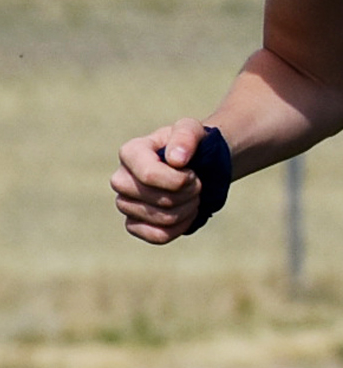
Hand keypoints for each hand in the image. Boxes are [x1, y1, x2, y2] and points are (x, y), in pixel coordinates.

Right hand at [111, 117, 209, 243]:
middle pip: (156, 199)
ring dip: (186, 210)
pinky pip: (155, 236)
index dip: (178, 180)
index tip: (193, 173)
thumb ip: (186, 136)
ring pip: (159, 218)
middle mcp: (121, 179)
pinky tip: (186, 215)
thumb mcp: (194, 131)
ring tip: (192, 197)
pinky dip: (178, 228)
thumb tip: (176, 160)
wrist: (196, 166)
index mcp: (131, 152)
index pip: (149, 175)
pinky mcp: (134, 223)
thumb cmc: (191, 146)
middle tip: (196, 185)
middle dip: (186, 195)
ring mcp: (125, 203)